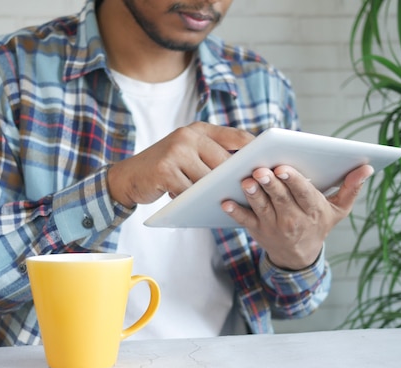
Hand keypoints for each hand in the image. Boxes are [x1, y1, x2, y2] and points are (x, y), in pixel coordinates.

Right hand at [108, 122, 253, 207]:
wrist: (127, 177)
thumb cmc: (166, 169)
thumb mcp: (190, 155)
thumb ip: (213, 156)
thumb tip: (249, 173)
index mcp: (199, 129)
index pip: (238, 137)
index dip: (256, 152)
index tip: (272, 166)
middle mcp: (189, 135)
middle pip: (225, 162)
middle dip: (236, 180)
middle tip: (250, 195)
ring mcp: (176, 151)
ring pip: (208, 179)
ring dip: (214, 194)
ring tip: (223, 203)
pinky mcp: (165, 169)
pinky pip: (190, 191)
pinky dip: (193, 201)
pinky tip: (192, 205)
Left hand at [221, 164, 373, 269]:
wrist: (300, 256)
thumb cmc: (318, 224)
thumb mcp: (338, 210)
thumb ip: (351, 188)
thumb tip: (367, 167)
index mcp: (313, 209)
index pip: (303, 193)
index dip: (294, 181)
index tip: (284, 168)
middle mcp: (293, 219)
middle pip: (280, 198)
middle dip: (271, 184)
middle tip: (262, 170)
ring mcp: (273, 225)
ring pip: (261, 207)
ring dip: (253, 194)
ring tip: (246, 181)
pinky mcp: (257, 230)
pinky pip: (244, 220)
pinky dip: (234, 212)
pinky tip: (224, 202)